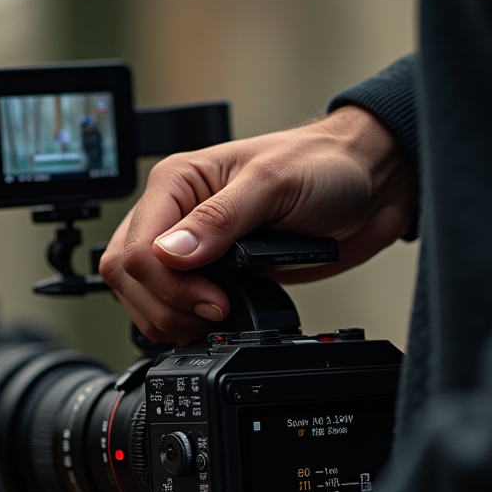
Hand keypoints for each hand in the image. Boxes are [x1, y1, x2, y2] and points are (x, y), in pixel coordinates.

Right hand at [99, 105, 415, 343]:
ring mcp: (189, 246)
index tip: (216, 298)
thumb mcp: (273, 185)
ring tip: (219, 316)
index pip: (136, 249)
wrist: (364, 186)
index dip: (169, 286)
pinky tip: (216, 319)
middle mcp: (174, 214)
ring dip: (173, 319)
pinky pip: (171, 306)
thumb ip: (220, 220)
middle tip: (217, 311)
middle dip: (167, 307)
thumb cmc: (323, 168)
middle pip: (127, 277)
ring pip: (140, 296)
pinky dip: (185, 323)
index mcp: (176, 182)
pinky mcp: (209, 273)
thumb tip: (172, 253)